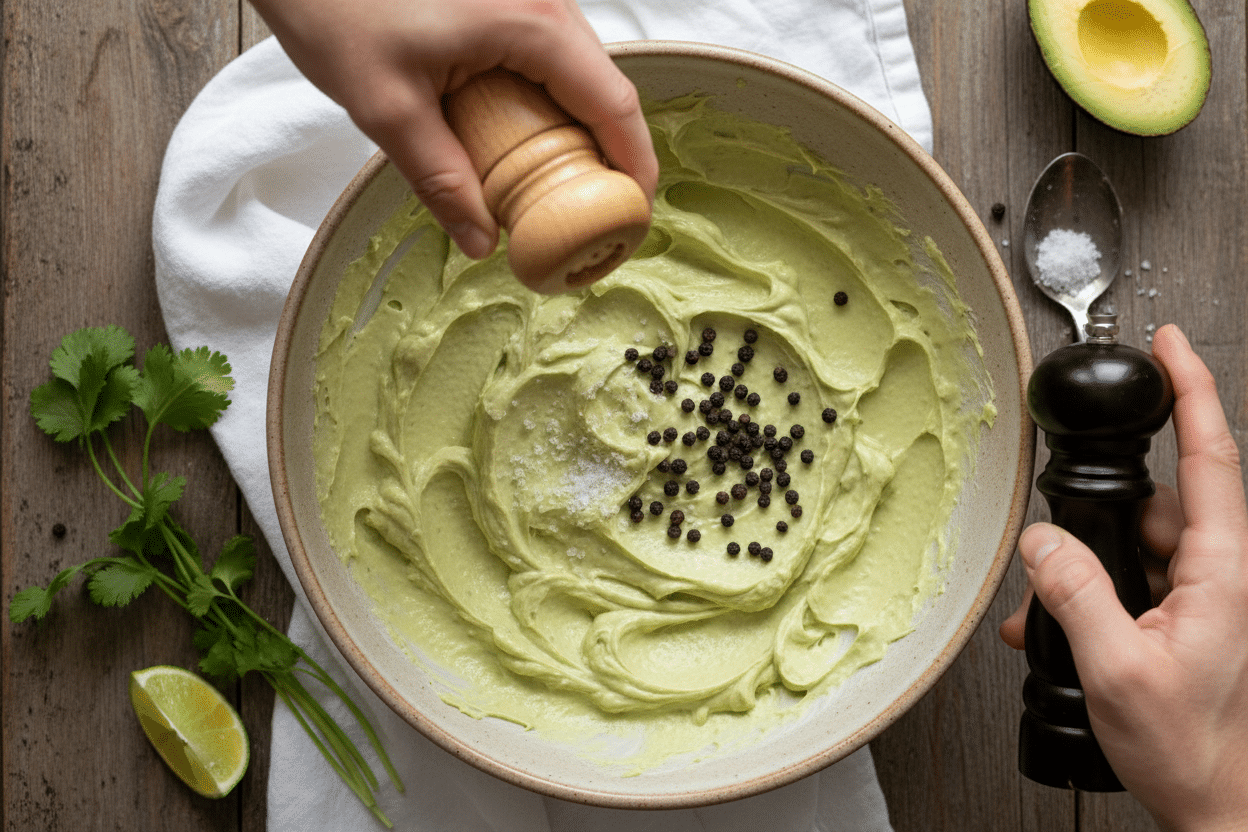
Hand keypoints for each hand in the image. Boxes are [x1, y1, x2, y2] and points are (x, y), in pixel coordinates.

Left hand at [249, 0, 658, 258]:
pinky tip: (527, 137)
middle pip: (604, 85)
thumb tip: (480, 241)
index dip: (634, 163)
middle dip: (610, 151)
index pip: (612, 101)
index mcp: (530, 23)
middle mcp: (544, 0)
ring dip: (580, 126)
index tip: (634, 213)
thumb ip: (440, 180)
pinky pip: (550, 53)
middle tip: (596, 211)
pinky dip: (551, 99)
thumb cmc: (336, 6)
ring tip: (564, 184)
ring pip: (580, 68)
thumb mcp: (387, 108)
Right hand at [1000, 324, 1247, 831]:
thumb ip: (1075, 592)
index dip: (1191, 388)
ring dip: (1090, 572)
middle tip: (1067, 573)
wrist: (1220, 805)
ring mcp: (1203, 596)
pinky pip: (1129, 580)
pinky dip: (1092, 597)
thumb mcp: (1119, 668)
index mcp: (1224, 571)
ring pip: (1134, 544)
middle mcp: (1218, 574)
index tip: (1169, 342)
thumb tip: (1043, 540)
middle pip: (1155, 505)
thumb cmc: (1195, 750)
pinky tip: (1068, 633)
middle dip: (1102, 527)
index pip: (1212, 455)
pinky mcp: (1183, 616)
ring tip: (1066, 623)